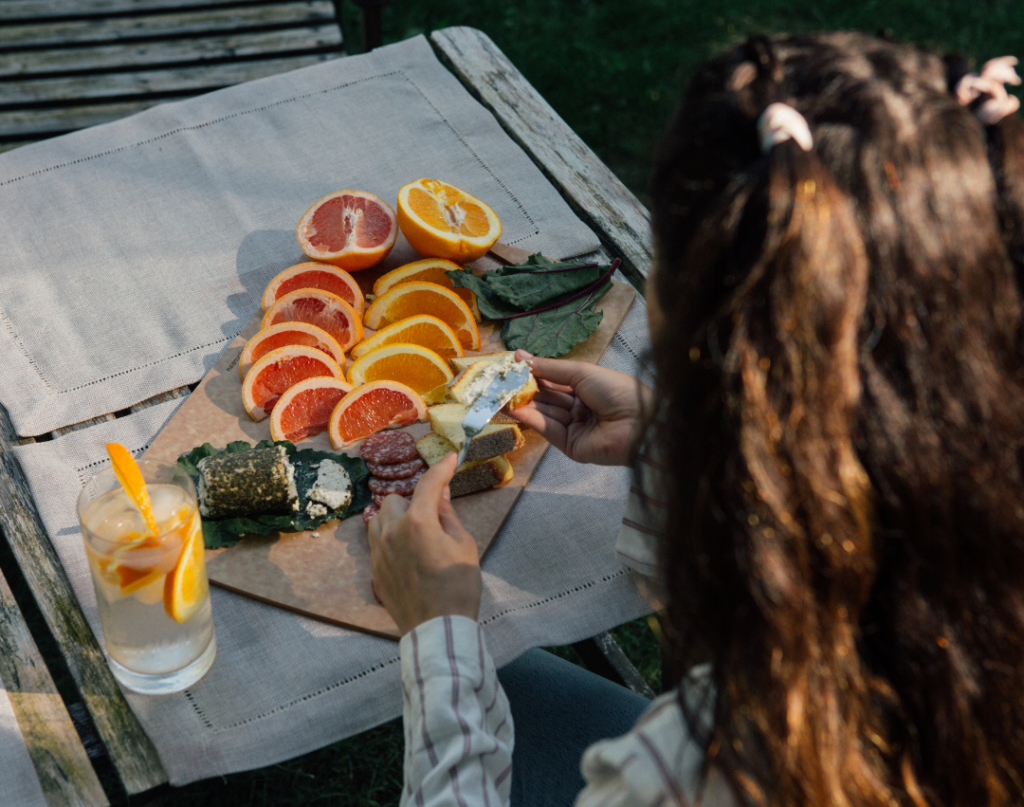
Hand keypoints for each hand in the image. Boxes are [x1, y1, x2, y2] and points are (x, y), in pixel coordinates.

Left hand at [366, 454, 481, 634]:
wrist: (437, 629)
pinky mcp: (375, 570)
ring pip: (378, 518)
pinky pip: (376, 542)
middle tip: (432, 514)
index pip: (428, 483)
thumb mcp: (464, 546)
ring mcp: (378, 552)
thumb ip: (448, 515)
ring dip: (395, 518)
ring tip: (415, 532)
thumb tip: (441, 493)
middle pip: (394, 499)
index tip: (451, 458)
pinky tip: (407, 553)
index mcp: (418, 522)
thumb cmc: (458, 587)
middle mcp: (391, 532)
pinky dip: (389, 539)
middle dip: (412, 500)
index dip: (441, 468)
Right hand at [510, 350, 650, 466]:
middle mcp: (580, 408)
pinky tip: (512, 407)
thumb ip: (549, 368)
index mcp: (587, 388)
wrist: (639, 424)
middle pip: (546, 397)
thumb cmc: (617, 391)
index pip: (554, 380)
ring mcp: (574, 428)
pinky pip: (547, 428)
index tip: (511, 364)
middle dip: (523, 388)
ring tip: (498, 393)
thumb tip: (521, 356)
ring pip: (543, 413)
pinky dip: (529, 418)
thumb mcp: (581, 372)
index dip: (533, 372)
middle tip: (499, 380)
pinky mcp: (570, 446)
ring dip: (521, 403)